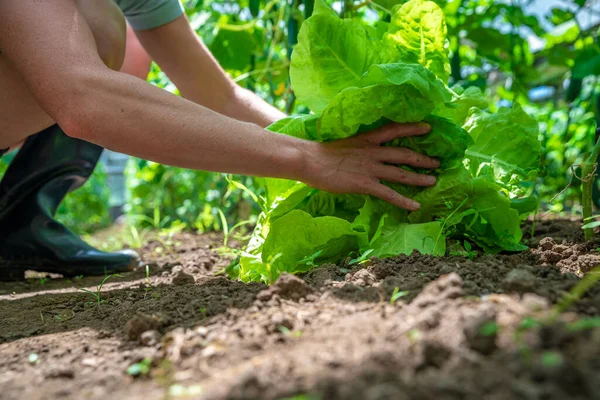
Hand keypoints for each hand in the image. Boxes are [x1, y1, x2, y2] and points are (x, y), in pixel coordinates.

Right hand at [301, 122, 438, 210]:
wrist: (309, 159)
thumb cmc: (320, 152)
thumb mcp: (344, 143)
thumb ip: (357, 148)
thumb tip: (360, 153)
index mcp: (367, 139)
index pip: (395, 129)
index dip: (413, 127)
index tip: (428, 127)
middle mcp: (373, 152)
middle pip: (404, 154)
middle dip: (423, 158)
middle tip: (438, 162)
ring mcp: (370, 168)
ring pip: (401, 173)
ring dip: (419, 178)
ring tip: (434, 181)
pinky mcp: (365, 184)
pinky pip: (389, 194)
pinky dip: (404, 200)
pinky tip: (415, 206)